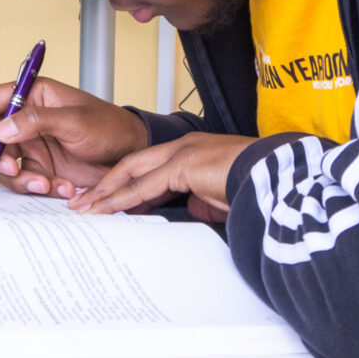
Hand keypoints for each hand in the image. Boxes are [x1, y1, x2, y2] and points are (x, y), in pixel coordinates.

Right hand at [0, 76, 149, 195]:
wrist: (131, 155)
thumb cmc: (110, 127)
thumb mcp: (75, 120)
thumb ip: (36, 121)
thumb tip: (0, 128)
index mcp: (31, 96)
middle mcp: (25, 121)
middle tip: (11, 168)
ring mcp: (31, 146)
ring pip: (2, 164)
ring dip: (19, 178)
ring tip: (44, 183)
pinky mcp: (40, 169)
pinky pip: (23, 181)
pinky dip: (36, 188)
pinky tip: (60, 187)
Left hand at [68, 131, 255, 218]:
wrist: (276, 181)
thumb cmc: (255, 188)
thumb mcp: (217, 196)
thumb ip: (197, 198)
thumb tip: (187, 208)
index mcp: (191, 152)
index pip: (147, 167)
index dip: (123, 183)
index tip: (104, 198)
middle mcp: (182, 148)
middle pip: (131, 165)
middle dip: (104, 184)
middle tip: (81, 201)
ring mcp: (181, 153)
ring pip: (131, 173)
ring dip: (105, 192)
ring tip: (83, 208)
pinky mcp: (183, 166)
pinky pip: (143, 186)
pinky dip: (121, 199)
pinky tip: (105, 209)